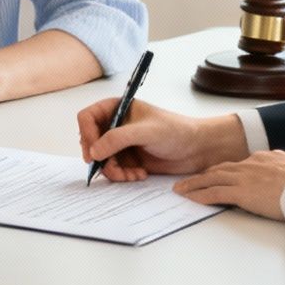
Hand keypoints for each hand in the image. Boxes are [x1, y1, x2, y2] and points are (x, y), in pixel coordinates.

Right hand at [77, 98, 247, 181]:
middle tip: (111, 169)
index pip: (88, 118)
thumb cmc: (176, 131)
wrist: (198, 149)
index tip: (93, 153)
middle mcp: (117, 124)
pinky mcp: (129, 159)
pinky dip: (122, 176)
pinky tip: (139, 175)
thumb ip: (117, 138)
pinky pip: (114, 170)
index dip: (86, 134)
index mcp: (118, 108)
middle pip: (91, 141)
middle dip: (100, 158)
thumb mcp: (145, 131)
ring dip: (113, 171)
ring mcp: (122, 143)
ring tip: (130, 176)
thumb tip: (93, 151)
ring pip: (102, 159)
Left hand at [172, 151, 284, 220]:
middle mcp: (251, 164)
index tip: (215, 174)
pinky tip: (190, 198)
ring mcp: (245, 177)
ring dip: (194, 184)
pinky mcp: (242, 193)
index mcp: (266, 157)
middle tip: (190, 180)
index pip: (239, 164)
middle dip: (203, 175)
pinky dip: (201, 196)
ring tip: (181, 189)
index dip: (225, 170)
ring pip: (212, 178)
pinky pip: (215, 194)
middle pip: (221, 168)